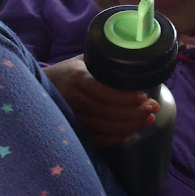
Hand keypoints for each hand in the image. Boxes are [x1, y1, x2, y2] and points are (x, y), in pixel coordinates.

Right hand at [43, 55, 158, 147]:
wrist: (42, 86)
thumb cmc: (70, 71)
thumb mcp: (84, 59)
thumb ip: (105, 60)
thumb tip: (135, 57)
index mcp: (78, 78)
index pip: (103, 91)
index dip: (124, 97)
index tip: (143, 96)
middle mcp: (73, 98)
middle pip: (106, 112)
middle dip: (133, 113)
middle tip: (152, 109)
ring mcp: (72, 116)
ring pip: (103, 127)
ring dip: (128, 126)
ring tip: (147, 119)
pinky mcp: (73, 128)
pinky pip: (95, 138)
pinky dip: (112, 139)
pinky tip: (126, 134)